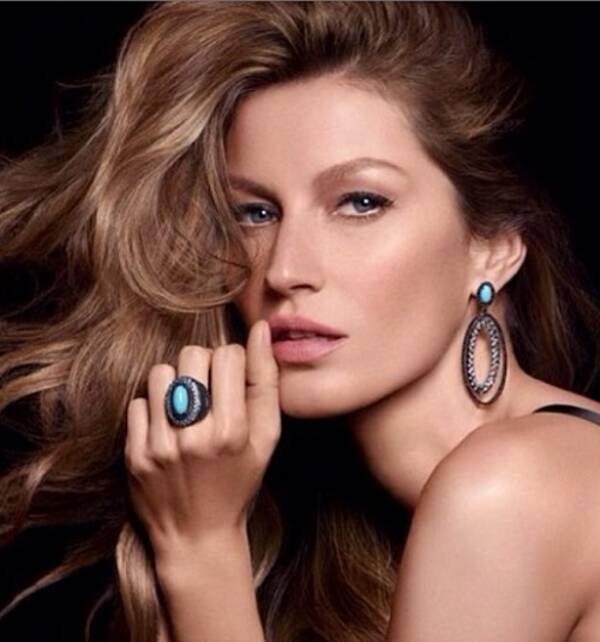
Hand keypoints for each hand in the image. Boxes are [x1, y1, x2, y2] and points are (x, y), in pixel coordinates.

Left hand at [124, 319, 279, 558]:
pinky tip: (168, 427)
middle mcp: (193, 437)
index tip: (233, 381)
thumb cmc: (239, 481)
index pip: (227, 356)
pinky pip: (139, 403)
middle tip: (210, 390)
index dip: (233, 361)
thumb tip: (261, 330)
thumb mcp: (267, 438)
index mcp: (232, 431)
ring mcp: (159, 447)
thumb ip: (266, 383)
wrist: (197, 536)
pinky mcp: (133, 455)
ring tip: (186, 405)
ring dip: (176, 382)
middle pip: (191, 356)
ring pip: (160, 373)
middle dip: (204, 365)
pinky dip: (155, 408)